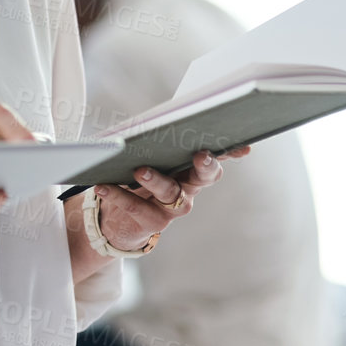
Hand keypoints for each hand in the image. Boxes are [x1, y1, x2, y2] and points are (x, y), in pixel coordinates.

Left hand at [83, 147, 244, 250]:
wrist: (118, 219)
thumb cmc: (136, 177)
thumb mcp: (147, 158)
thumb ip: (153, 142)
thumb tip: (148, 123)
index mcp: (191, 168)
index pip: (216, 158)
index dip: (231, 153)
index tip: (242, 147)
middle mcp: (189, 188)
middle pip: (204, 176)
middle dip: (205, 165)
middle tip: (199, 154)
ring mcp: (174, 207)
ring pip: (171, 193)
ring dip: (157, 180)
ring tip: (140, 170)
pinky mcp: (154, 222)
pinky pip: (137, 207)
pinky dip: (118, 194)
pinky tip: (103, 183)